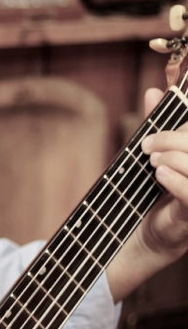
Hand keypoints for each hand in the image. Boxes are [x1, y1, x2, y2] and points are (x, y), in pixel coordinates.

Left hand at [141, 88, 187, 255]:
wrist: (148, 235)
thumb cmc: (155, 194)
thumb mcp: (156, 156)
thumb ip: (159, 127)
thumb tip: (153, 92)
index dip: (182, 129)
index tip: (156, 132)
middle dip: (173, 140)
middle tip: (147, 146)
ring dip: (174, 158)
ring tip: (153, 162)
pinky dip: (176, 180)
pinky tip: (160, 175)